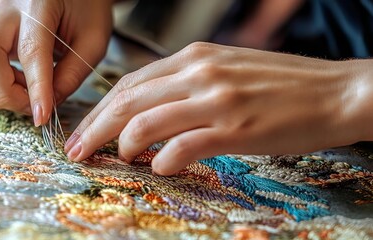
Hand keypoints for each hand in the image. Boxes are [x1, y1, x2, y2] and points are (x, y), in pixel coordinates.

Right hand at [0, 0, 112, 125]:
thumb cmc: (86, 8)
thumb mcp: (93, 40)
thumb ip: (72, 74)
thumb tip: (48, 106)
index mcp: (38, 3)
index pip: (31, 51)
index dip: (35, 88)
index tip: (42, 117)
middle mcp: (6, 8)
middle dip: (6, 92)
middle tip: (34, 108)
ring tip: (28, 94)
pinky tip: (18, 83)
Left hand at [65, 42, 372, 175]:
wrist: (336, 92)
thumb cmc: (281, 86)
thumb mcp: (225, 70)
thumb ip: (185, 86)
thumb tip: (146, 113)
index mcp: (193, 58)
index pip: (129, 83)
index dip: (100, 110)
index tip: (84, 130)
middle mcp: (199, 73)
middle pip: (126, 102)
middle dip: (94, 130)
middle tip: (77, 151)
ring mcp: (215, 100)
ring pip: (144, 122)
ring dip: (122, 146)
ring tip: (119, 159)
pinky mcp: (235, 128)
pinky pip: (181, 146)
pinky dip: (161, 160)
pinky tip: (159, 167)